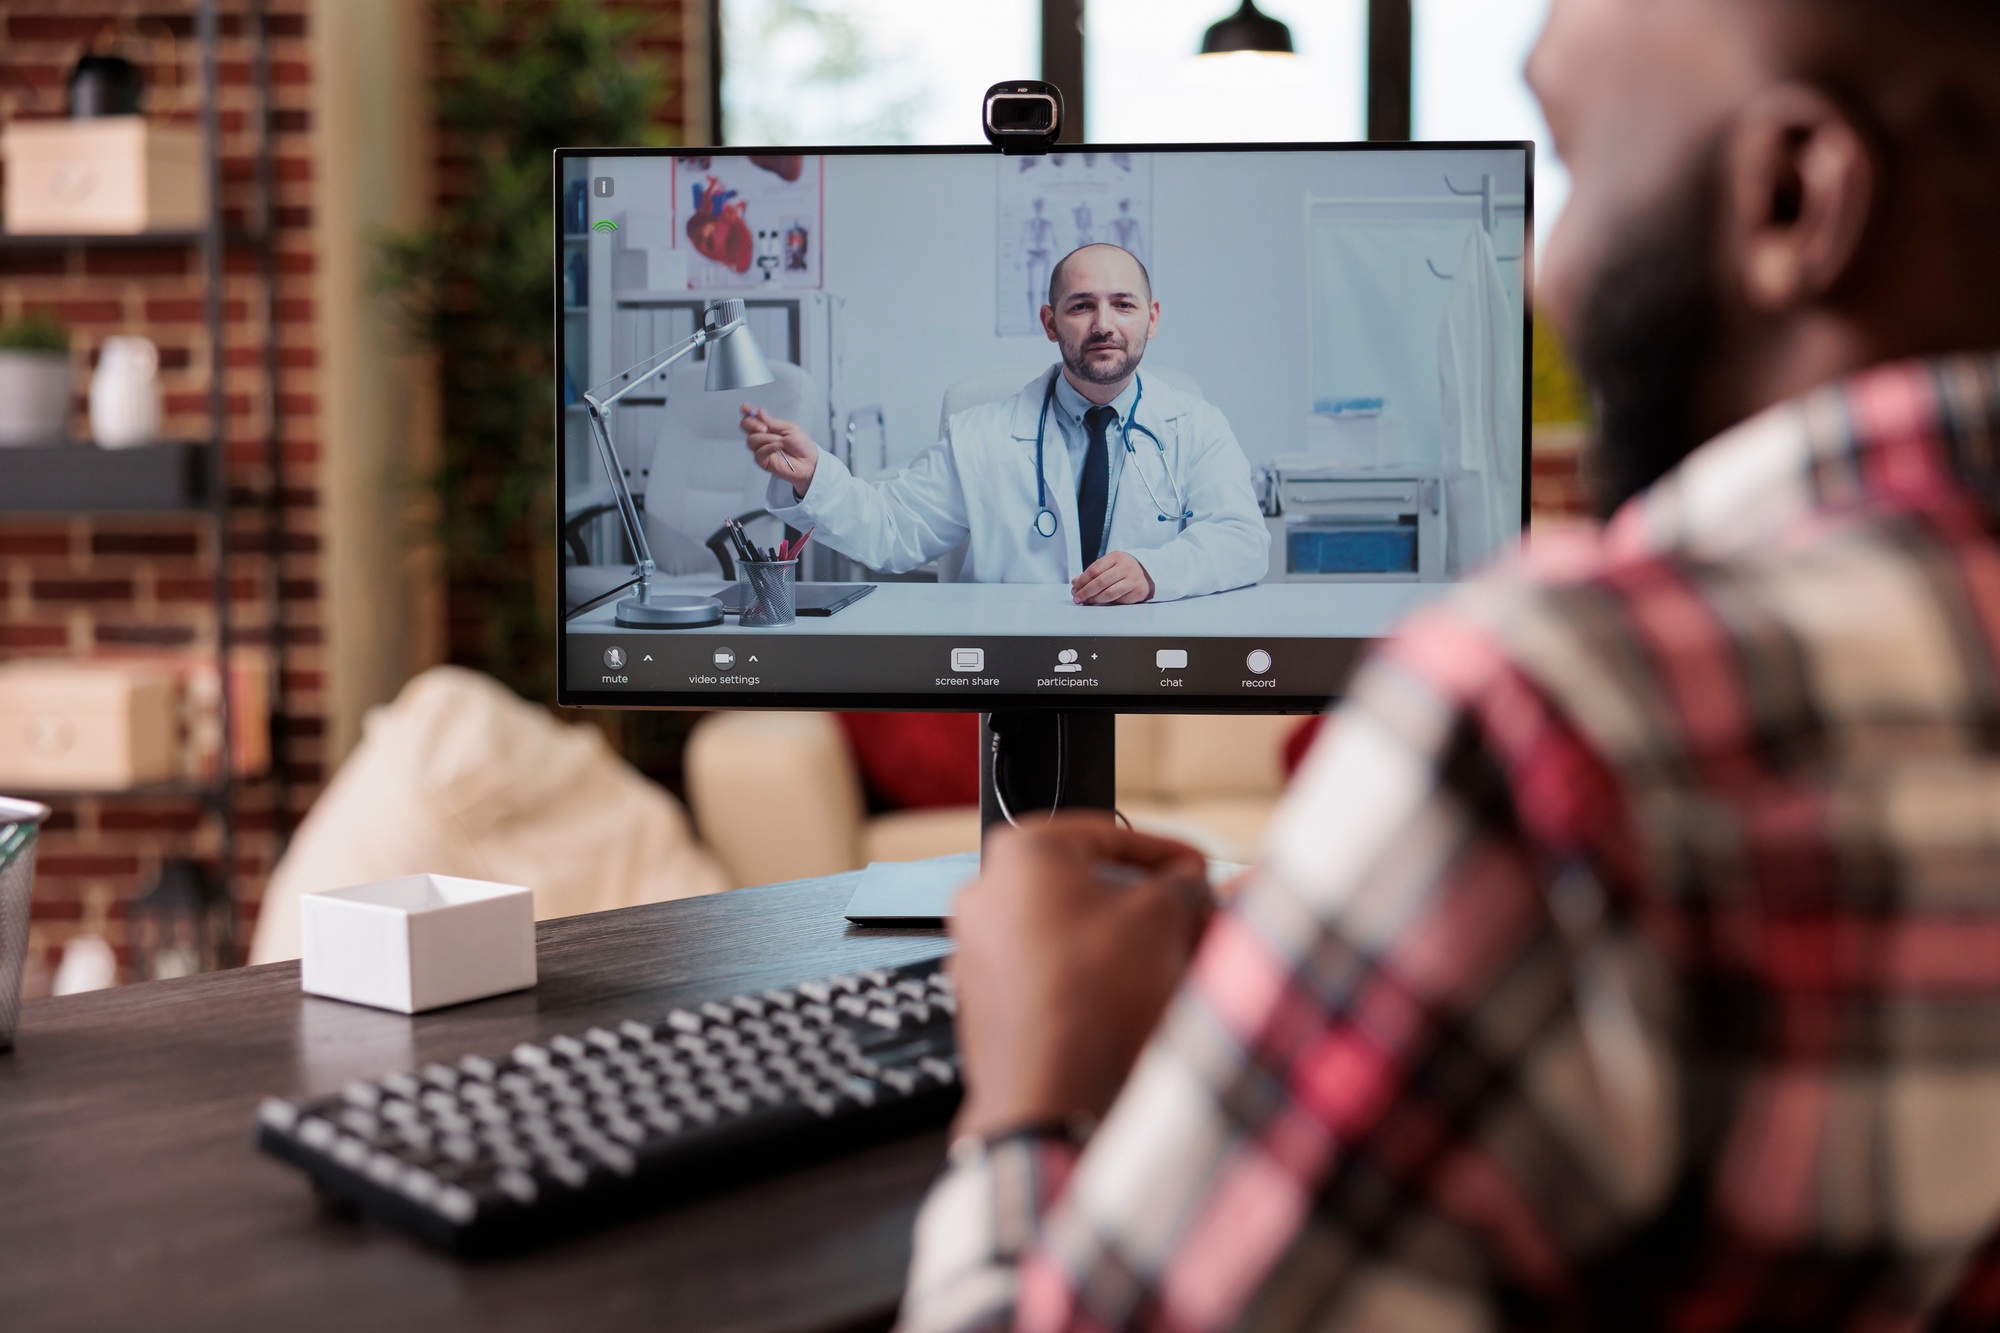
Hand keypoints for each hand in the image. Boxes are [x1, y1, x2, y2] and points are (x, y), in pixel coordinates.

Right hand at [739, 406, 818, 496]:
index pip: (753, 417)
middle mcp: (762, 436)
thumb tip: (759, 412)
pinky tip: (778, 447)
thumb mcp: (789, 428)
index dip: (747, 411)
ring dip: (765, 438)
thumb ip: (772, 422)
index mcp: (768, 426)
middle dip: (752, 424)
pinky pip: (758, 452)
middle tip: (763, 427)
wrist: (808, 462)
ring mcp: (760, 448)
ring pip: (751, 439)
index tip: (745, 408)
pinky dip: (769, 447)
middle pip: (745, 426)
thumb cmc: (801, 445)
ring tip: (779, 440)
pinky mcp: (762, 460)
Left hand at [948, 816, 1211, 1140]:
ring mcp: (976, 949)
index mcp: (1022, 853)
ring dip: (1119, 940)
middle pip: (1084, 885)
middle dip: (1143, 902)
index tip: (1196, 868)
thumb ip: (1180, 885)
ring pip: (1066, 931)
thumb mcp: (1162, 918)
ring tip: (1168, 960)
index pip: (1110, 835)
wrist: (1051, 1095)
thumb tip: (1188, 883)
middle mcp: (985, 894)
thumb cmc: (1097, 995)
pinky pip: (1046, 972)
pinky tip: (1129, 996)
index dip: (1166, 853)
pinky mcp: (982, 999)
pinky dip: (1088, 975)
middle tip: (1186, 915)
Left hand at [1071, 550, 1154, 604]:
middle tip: (1077, 598)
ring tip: (1086, 602)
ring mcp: (1132, 580)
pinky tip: (1099, 603)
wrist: (1149, 572)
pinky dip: (1106, 603)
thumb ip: (1093, 573)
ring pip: (1109, 593)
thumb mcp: (1110, 564)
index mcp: (1116, 557)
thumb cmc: (1125, 569)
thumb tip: (1075, 582)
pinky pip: (1118, 600)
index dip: (1082, 581)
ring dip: (1094, 599)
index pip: (1094, 569)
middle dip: (1086, 591)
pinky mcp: (1138, 592)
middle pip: (1100, 581)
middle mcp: (1125, 567)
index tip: (1074, 588)